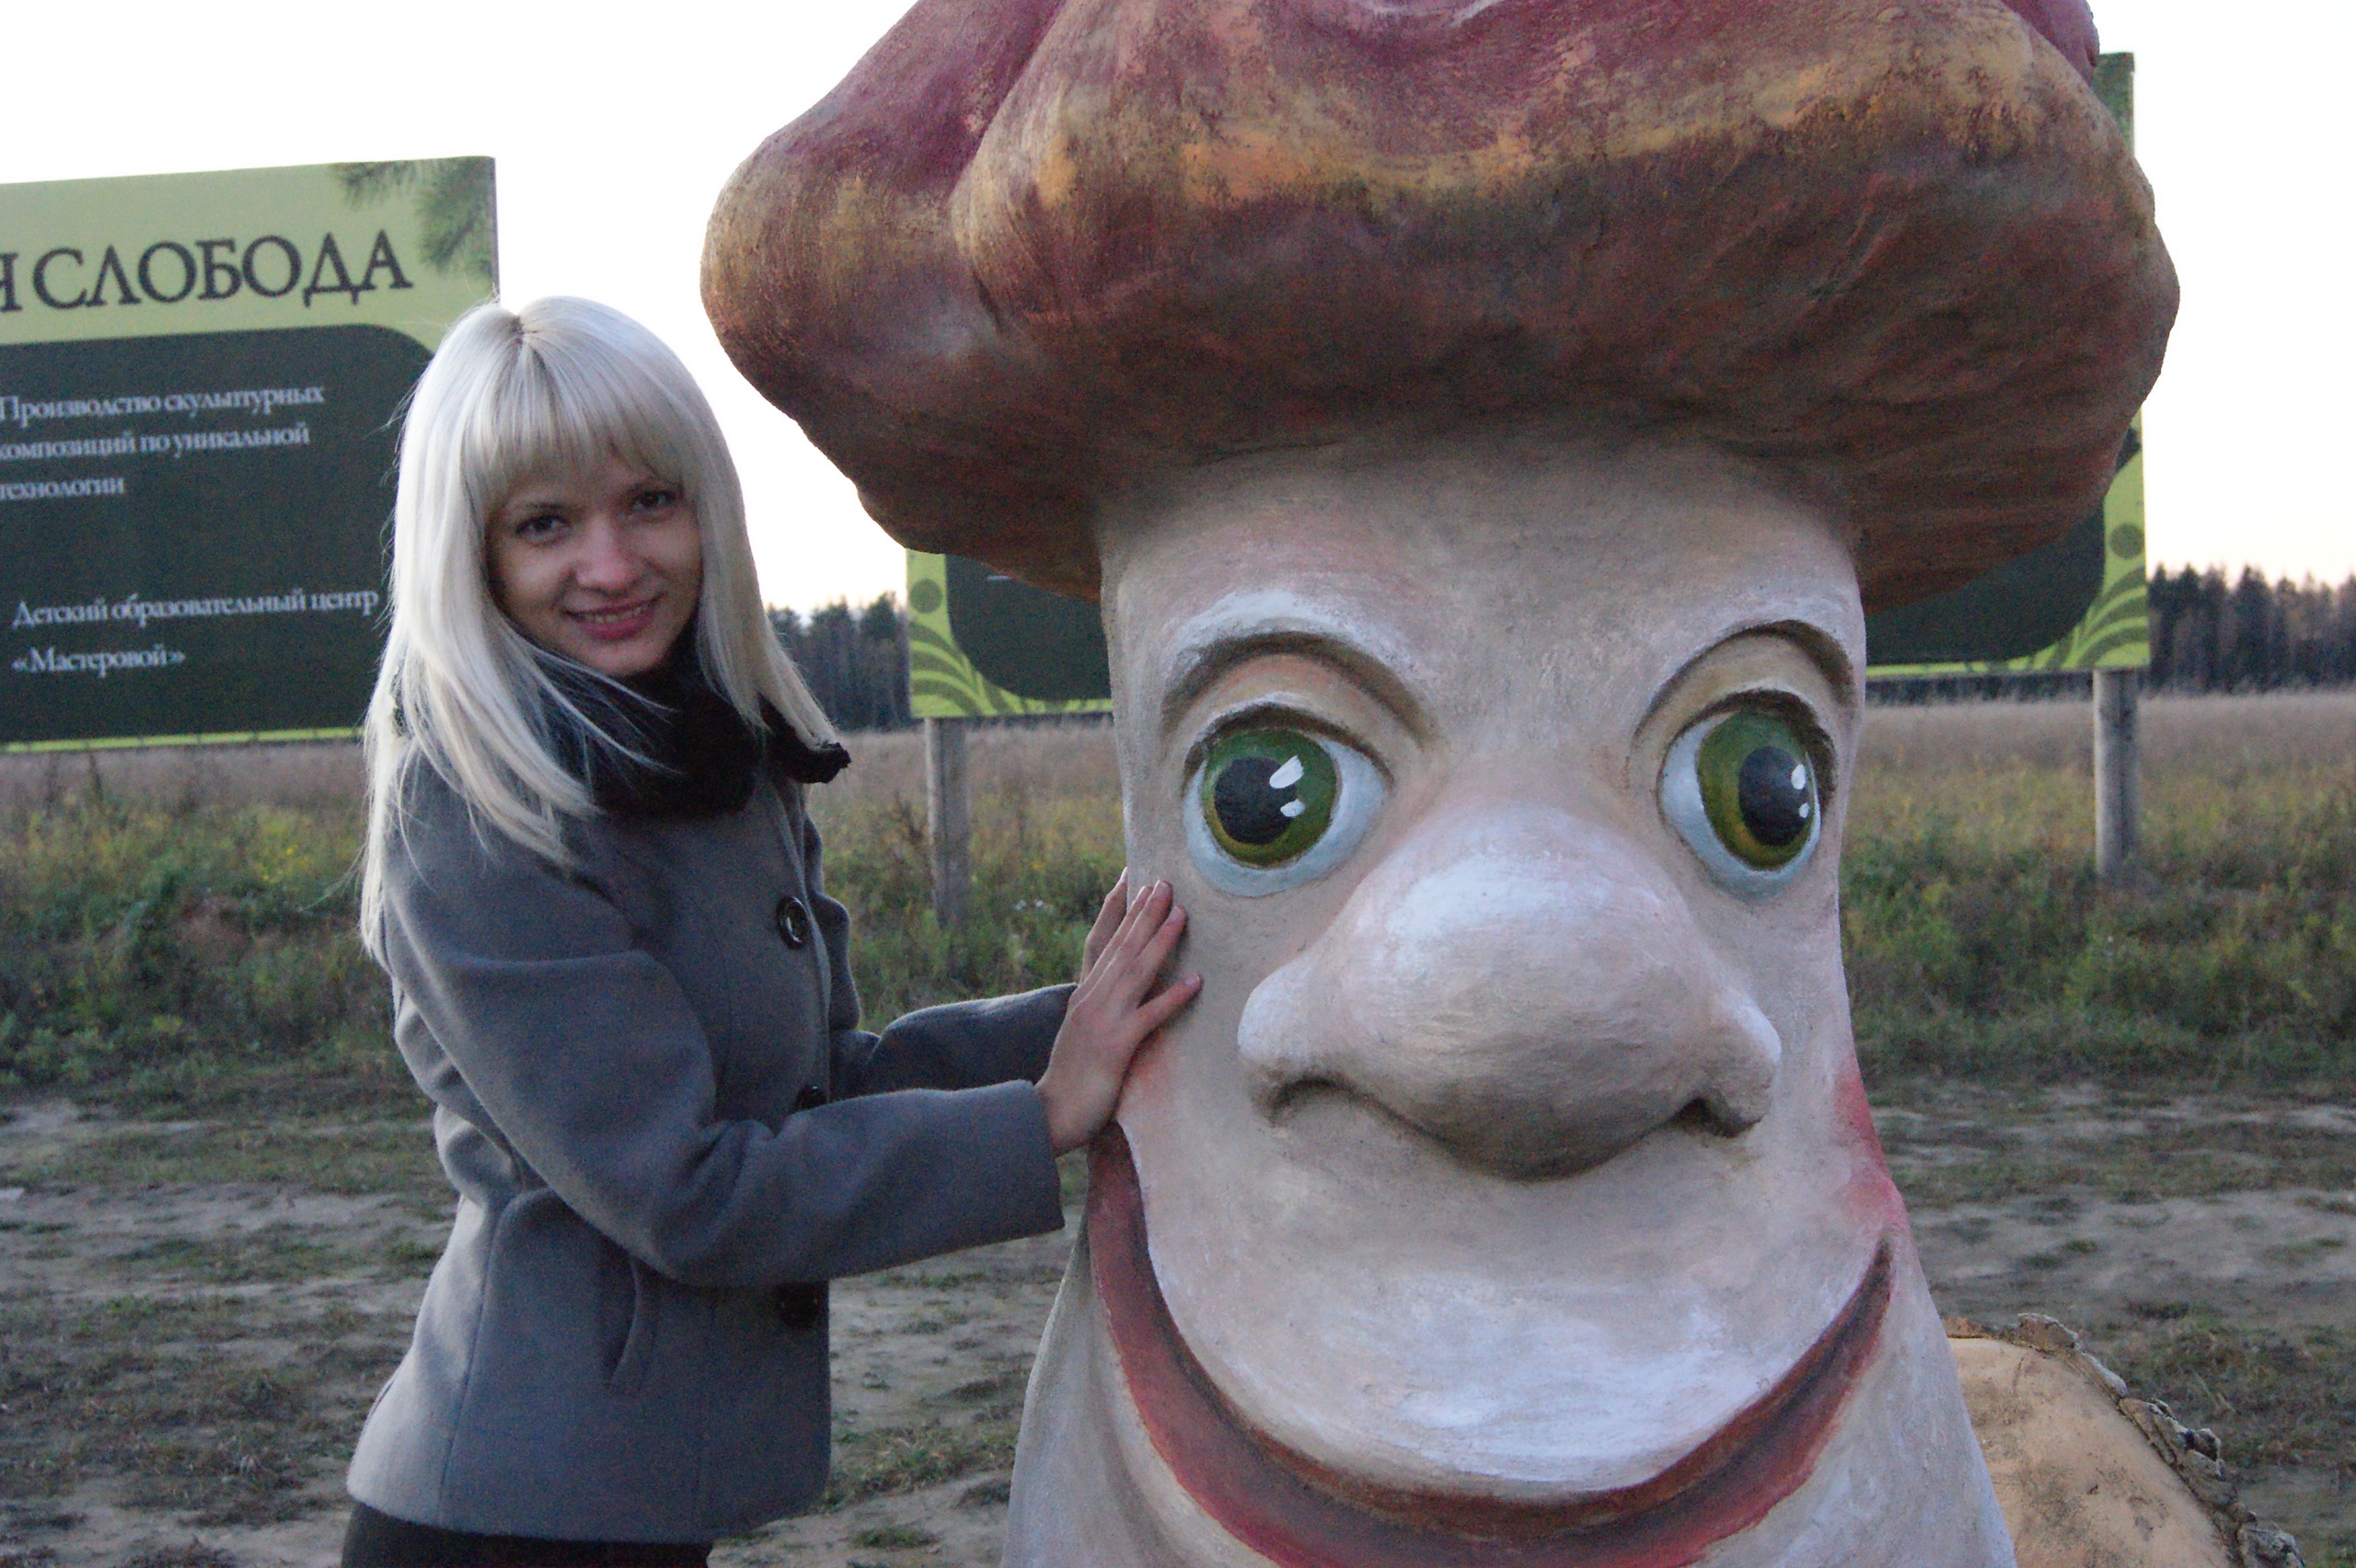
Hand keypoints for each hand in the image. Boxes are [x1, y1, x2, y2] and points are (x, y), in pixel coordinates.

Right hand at [1037, 877, 1199, 1154]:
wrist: (1051, 1112)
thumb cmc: (1072, 1075)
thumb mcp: (1083, 1030)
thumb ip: (1100, 1004)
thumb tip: (1121, 984)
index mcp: (1084, 992)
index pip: (1101, 939)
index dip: (1117, 908)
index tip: (1133, 878)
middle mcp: (1091, 998)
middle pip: (1122, 946)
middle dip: (1145, 912)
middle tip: (1166, 883)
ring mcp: (1102, 1019)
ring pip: (1136, 970)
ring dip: (1160, 940)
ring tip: (1182, 914)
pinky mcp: (1116, 1045)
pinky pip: (1149, 1015)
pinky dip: (1173, 997)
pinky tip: (1196, 982)